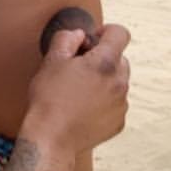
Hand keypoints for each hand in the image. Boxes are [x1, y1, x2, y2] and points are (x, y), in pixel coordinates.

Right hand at [22, 23, 129, 157]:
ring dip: (103, 80)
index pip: (120, 33)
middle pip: (120, 58)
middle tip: (78, 68)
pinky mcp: (119, 122)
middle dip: (102, 58)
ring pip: (118, 81)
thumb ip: (67, 38)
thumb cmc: (48, 100)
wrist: (51, 138)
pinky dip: (104, 101)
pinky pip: (116, 103)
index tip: (91, 41)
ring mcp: (121, 104)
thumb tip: (78, 35)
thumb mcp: (51, 60)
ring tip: (78, 91)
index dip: (105, 31)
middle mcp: (119, 82)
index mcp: (105, 63)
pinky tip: (83, 107)